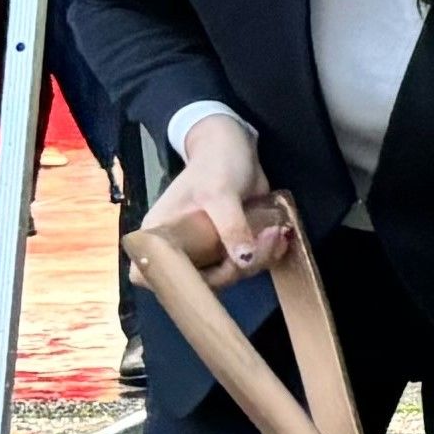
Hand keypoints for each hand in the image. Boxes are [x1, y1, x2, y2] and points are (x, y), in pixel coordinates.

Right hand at [145, 115, 296, 277]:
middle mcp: (179, 248)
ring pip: (230, 274)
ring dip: (258, 260)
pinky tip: (280, 237)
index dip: (178, 285)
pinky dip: (266, 255)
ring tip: (277, 232)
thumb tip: (242, 262)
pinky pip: (247, 263)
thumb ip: (230, 226)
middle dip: (237, 269)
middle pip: (202, 280)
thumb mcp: (220, 193)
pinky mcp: (230, 246)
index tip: (216, 272)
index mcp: (160, 236)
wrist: (235, 148)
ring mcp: (206, 250)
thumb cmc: (215, 165)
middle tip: (266, 239)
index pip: (153, 275)